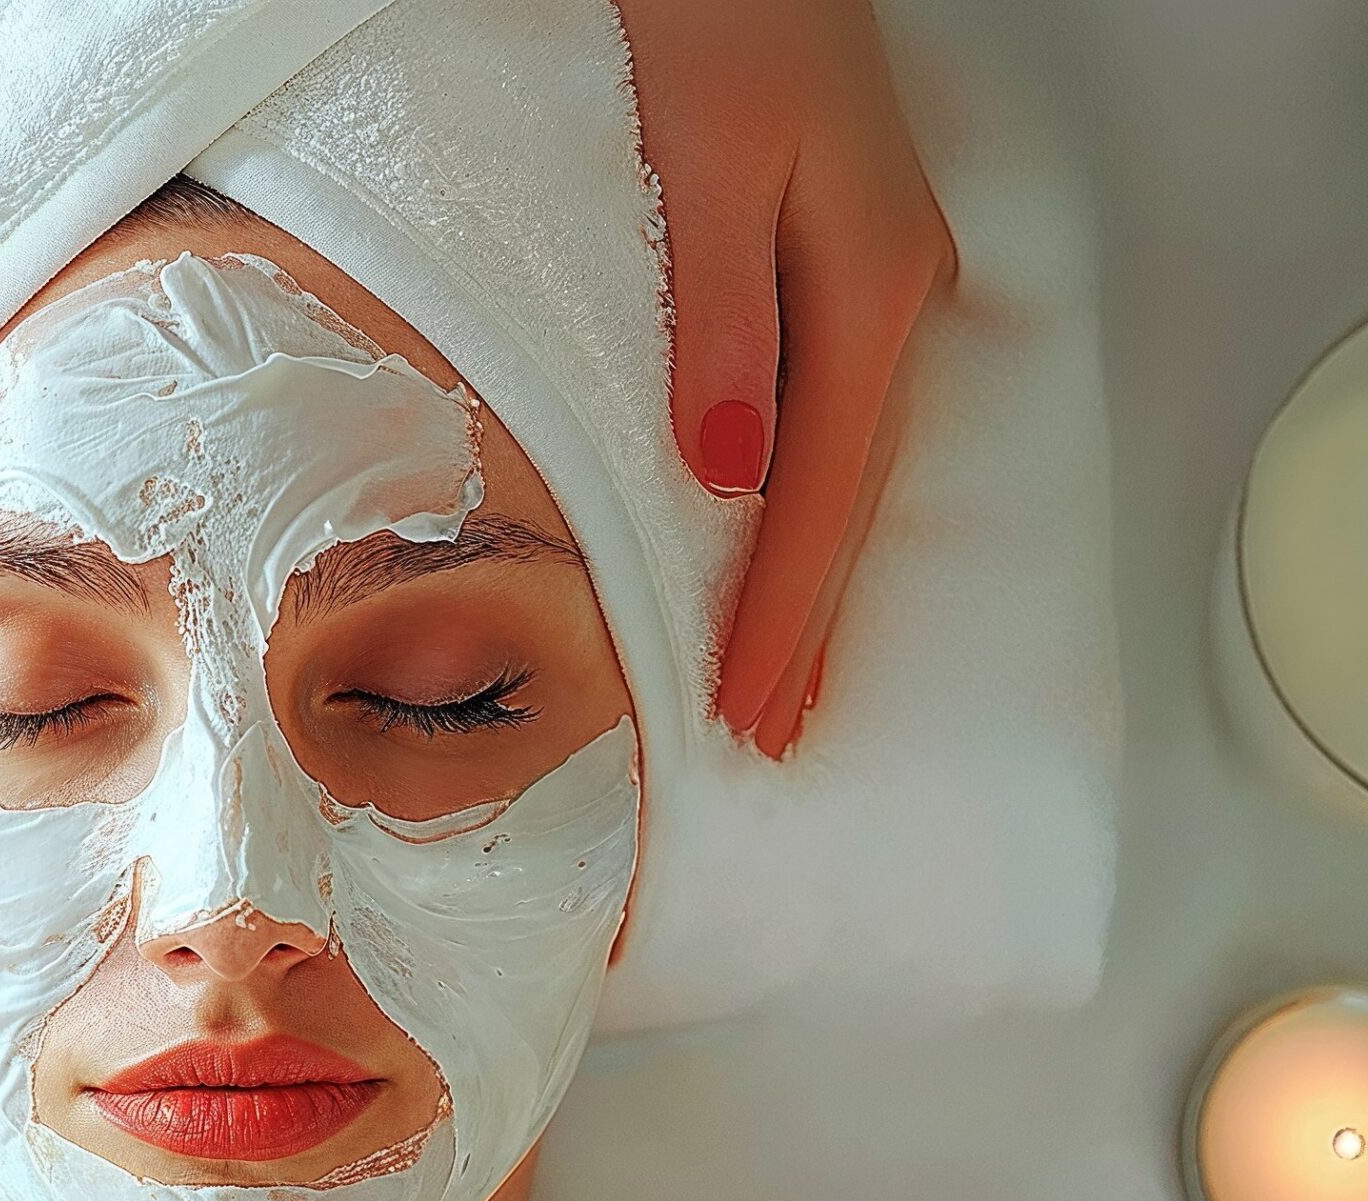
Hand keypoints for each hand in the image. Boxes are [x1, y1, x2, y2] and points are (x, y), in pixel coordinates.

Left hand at [619, 0, 956, 757]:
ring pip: (850, 460)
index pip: (820, 493)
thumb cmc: (720, 23)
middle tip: (769, 733)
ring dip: (814, 572)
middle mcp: (889, 289)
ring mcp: (877, 272)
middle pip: (849, 495)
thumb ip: (721, 316)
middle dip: (807, 623)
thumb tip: (729, 471)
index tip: (745, 707)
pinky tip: (791, 534)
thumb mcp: (706, 161)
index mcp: (864, 282)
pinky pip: (837, 412)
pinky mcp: (844, 255)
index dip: (780, 610)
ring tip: (785, 674)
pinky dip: (813, 496)